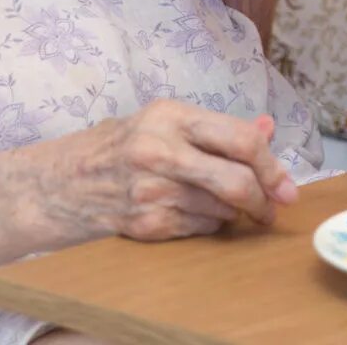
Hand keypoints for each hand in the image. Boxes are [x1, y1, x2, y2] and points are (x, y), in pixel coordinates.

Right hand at [52, 100, 297, 242]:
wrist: (60, 182)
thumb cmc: (120, 145)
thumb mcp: (164, 121)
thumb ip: (218, 127)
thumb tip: (268, 126)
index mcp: (171, 116)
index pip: (240, 139)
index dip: (273, 165)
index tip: (286, 184)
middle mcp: (160, 151)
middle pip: (236, 181)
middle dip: (264, 199)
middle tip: (274, 207)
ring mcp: (150, 190)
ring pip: (222, 210)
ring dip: (235, 212)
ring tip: (226, 202)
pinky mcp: (145, 224)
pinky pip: (200, 229)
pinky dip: (210, 224)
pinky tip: (196, 212)